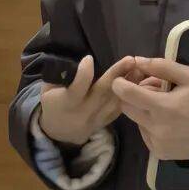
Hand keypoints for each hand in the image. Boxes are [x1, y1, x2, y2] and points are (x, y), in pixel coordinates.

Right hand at [37, 53, 154, 144]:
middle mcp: (84, 112)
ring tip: (140, 68)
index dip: (83, 73)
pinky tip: (140, 82)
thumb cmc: (52, 104)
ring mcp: (97, 119)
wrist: (59, 131)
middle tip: (130, 59)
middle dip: (117, 75)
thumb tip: (76, 63)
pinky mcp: (106, 122)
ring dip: (130, 84)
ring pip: (114, 100)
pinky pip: (120, 108)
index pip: (77, 88)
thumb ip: (60, 77)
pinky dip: (130, 96)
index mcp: (66, 103)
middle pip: (102, 92)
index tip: (89, 58)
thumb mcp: (47, 90)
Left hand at [111, 56, 188, 159]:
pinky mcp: (160, 153)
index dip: (120, 83)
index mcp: (163, 107)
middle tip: (155, 90)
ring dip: (144, 111)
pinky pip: (145, 134)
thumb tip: (138, 61)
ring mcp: (157, 143)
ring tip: (166, 106)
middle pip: (127, 108)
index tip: (123, 78)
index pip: (126, 94)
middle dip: (133, 96)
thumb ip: (162, 66)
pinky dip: (151, 126)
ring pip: (136, 121)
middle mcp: (156, 128)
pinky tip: (169, 122)